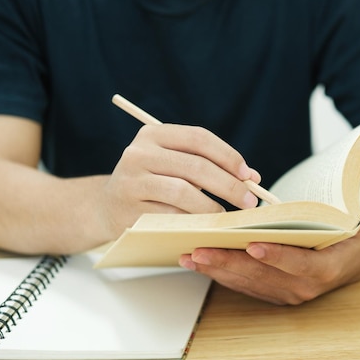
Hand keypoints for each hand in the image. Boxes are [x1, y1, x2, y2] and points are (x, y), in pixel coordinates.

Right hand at [99, 123, 260, 238]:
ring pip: (183, 193)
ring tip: (225, 216)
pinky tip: (204, 226)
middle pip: (195, 167)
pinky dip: (192, 222)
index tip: (249, 175)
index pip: (198, 138)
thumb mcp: (174, 164)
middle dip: (228, 185)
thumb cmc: (153, 182)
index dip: (228, 156)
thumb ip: (209, 165)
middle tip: (248, 200)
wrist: (107, 206)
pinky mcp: (128, 209)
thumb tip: (253, 178)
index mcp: (153, 134)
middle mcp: (138, 153)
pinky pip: (170, 216)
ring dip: (212, 207)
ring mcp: (131, 181)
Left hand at [179, 206, 359, 304]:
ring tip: (191, 255)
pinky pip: (244, 284)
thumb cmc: (353, 230)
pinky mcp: (273, 292)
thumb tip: (330, 196)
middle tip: (201, 250)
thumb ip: (343, 211)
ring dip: (217, 270)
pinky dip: (221, 273)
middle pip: (263, 276)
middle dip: (229, 262)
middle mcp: (306, 287)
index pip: (301, 264)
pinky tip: (199, 262)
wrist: (357, 255)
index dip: (278, 256)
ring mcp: (288, 294)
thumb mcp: (357, 217)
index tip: (253, 245)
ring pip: (248, 283)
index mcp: (328, 268)